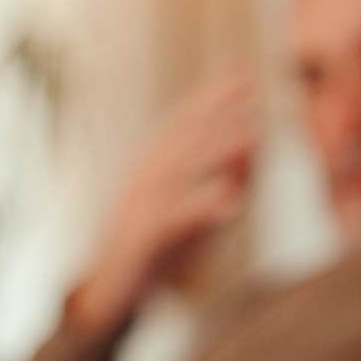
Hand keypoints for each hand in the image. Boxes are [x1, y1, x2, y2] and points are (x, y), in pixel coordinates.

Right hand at [74, 67, 257, 333]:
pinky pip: (174, 220)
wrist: (109, 290)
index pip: (185, 122)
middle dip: (216, 108)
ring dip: (214, 150)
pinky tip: (230, 204)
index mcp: (154, 166)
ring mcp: (141, 204)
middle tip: (250, 84)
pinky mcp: (143, 237)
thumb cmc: (153, 248)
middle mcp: (146, 177)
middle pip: (183, 136)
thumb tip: (249, 152)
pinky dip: (202, 208)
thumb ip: (215, 179)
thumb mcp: (188, 208)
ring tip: (249, 135)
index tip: (243, 70)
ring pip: (180, 170)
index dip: (212, 95)